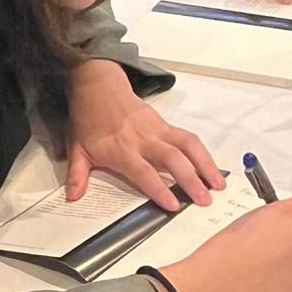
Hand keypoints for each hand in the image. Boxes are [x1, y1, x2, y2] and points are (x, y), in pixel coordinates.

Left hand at [66, 59, 224, 210]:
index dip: (158, 188)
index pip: (143, 171)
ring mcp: (158, 130)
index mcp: (121, 149)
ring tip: (219, 185)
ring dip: (205, 165)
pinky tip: (213, 168)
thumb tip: (72, 196)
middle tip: (204, 199)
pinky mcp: (166, 125)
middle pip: (173, 159)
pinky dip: (203, 154)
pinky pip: (189, 139)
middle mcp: (144, 139)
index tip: (172, 204)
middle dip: (191, 179)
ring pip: (188, 145)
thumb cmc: (88, 120)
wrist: (98, 86)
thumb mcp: (77, 148)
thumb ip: (77, 174)